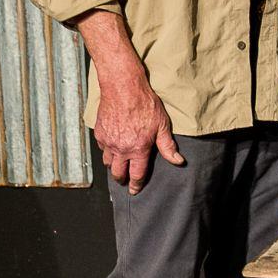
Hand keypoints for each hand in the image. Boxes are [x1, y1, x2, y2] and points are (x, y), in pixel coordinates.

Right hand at [94, 70, 182, 194]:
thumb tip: (178, 161)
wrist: (123, 86)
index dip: (136, 185)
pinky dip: (107, 150)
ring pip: (107, 162)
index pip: (136, 175)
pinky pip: (102, 148)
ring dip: (113, 166)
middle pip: (118, 173)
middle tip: (125, 181)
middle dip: (122, 179)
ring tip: (118, 165)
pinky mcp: (99, 132)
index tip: (135, 191)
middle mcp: (121, 149)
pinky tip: (112, 147)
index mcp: (138, 149)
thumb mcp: (162, 124)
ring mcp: (108, 141)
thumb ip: (168, 146)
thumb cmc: (144, 103)